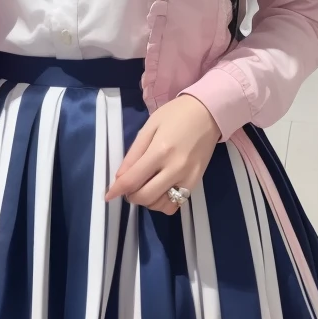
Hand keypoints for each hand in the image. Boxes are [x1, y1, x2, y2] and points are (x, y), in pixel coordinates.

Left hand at [106, 95, 220, 214]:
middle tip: (129, 187)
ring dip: (147, 201)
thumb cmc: (176, 115)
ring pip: (160, 205)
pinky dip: (163, 203)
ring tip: (145, 187)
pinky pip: (176, 205)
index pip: (132, 180)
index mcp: (160, 151)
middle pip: (145, 196)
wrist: (209, 113)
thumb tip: (120, 178)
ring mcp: (188, 178)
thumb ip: (133, 154)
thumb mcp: (149, 128)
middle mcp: (174, 168)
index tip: (108, 195)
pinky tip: (160, 191)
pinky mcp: (196, 182)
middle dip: (131, 196)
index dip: (116, 190)